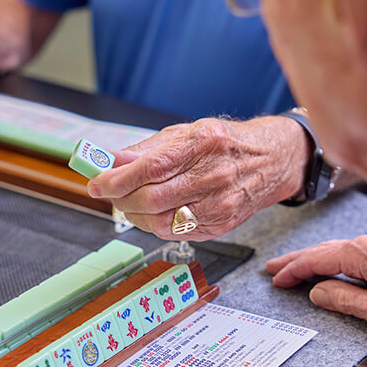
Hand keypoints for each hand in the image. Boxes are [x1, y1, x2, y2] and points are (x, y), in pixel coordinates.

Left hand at [87, 116, 309, 240]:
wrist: (270, 161)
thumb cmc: (223, 143)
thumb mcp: (186, 133)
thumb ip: (146, 150)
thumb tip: (110, 161)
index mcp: (204, 143)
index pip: (152, 167)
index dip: (118, 179)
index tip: (97, 183)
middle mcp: (215, 175)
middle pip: (154, 198)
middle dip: (121, 199)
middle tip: (108, 193)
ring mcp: (221, 204)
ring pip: (162, 222)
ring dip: (134, 215)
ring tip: (127, 203)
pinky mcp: (222, 225)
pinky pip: (176, 233)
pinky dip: (154, 225)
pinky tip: (150, 213)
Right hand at [266, 233, 366, 336]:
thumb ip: (345, 300)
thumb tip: (319, 292)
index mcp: (365, 253)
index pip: (318, 259)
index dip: (294, 269)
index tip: (277, 278)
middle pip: (325, 249)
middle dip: (298, 258)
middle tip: (275, 267)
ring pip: (340, 249)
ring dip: (316, 258)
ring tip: (297, 266)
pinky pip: (356, 253)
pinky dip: (336, 259)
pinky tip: (333, 266)